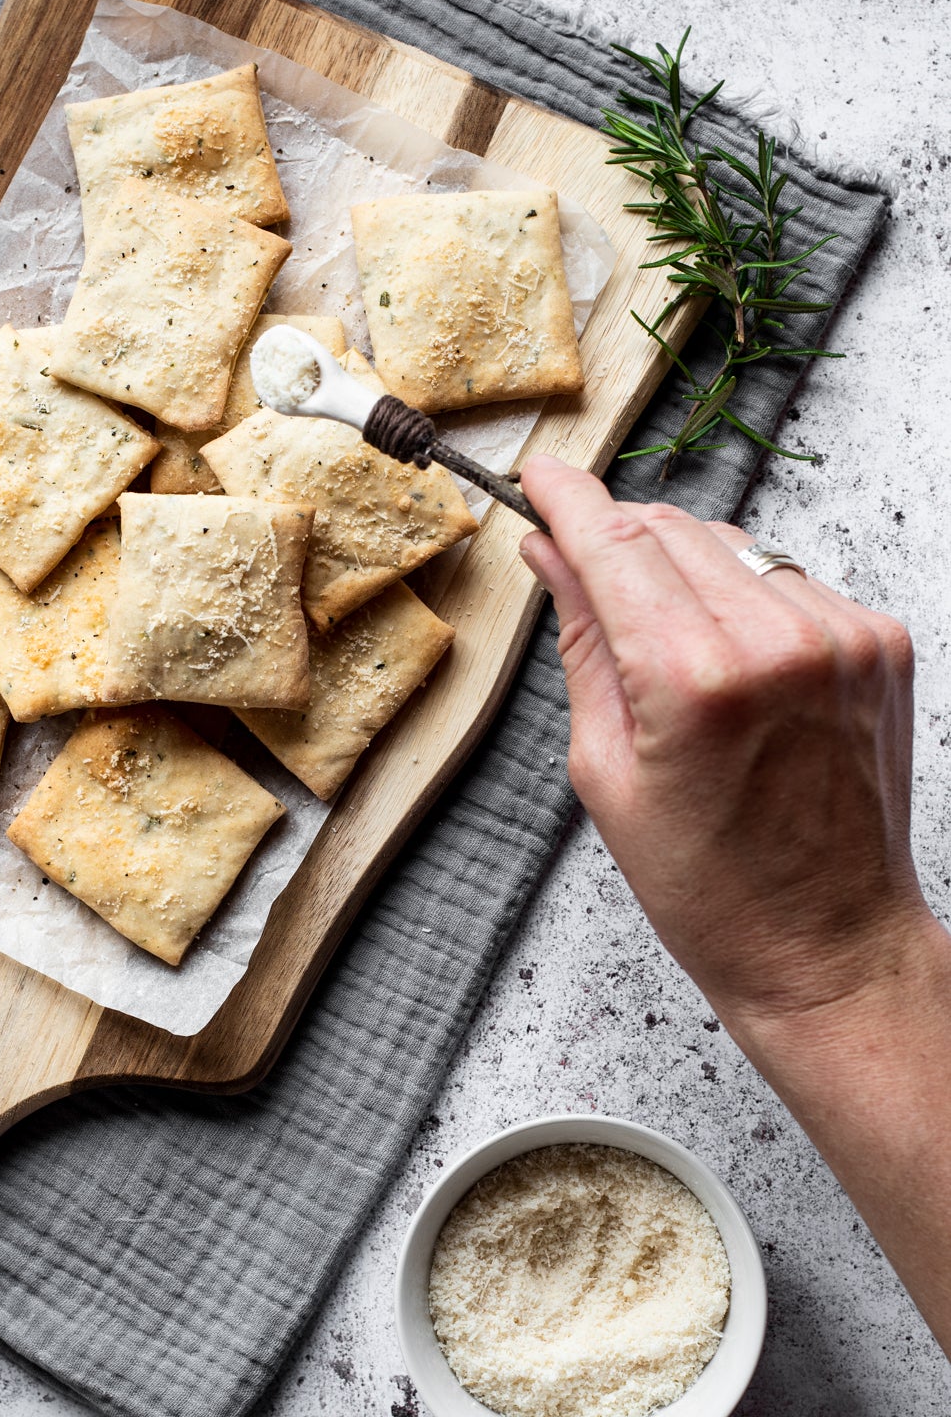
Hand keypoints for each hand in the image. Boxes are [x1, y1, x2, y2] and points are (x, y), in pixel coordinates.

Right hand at [516, 454, 934, 1045]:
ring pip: (732, 546)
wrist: (827, 943)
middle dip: (618, 536)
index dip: (568, 497)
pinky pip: (788, 580)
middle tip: (579, 567)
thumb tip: (552, 555)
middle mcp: (778, 642)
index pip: (615, 543)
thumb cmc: (711, 886)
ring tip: (666, 648)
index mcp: (695, 681)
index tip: (538, 473)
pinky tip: (731, 665)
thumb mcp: (606, 771)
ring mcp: (841, 637)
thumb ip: (582, 642)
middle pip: (672, 529)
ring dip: (683, 569)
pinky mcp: (879, 642)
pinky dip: (746, 600)